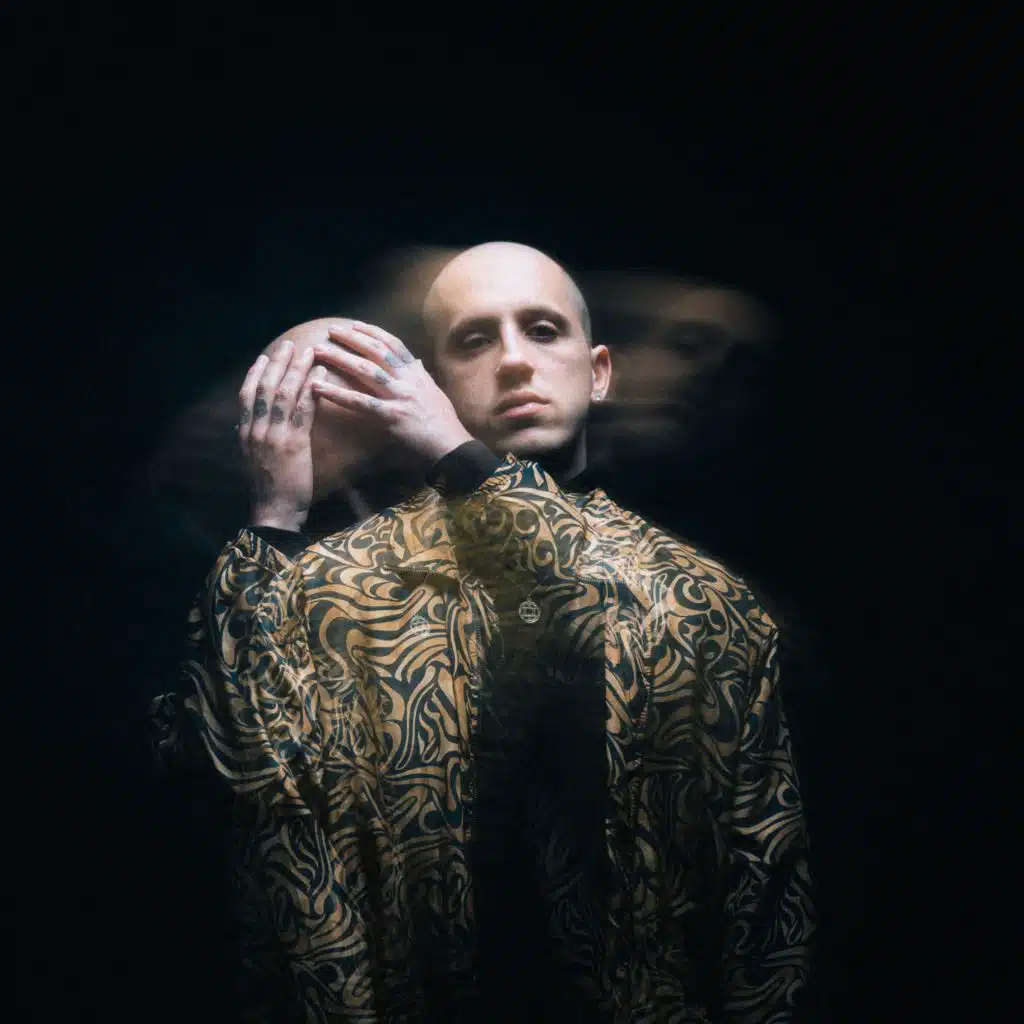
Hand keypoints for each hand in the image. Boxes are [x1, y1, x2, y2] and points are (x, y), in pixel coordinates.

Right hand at [237, 338, 322, 530]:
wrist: (275, 512)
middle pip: (264, 388)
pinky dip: (311, 388)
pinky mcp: (293, 443)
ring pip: (283, 393)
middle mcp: (256, 430)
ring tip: (308, 351)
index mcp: (245, 434)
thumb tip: (245, 425)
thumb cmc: (269, 489)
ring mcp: (273, 435)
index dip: (256, 374)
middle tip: (288, 345)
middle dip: (277, 364)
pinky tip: (320, 375)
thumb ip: (251, 440)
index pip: (246, 395)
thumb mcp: (254, 461)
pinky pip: (303, 409)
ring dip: (296, 369)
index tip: (265, 357)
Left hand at [311, 321, 472, 464]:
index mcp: (417, 374)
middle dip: (352, 339)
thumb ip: (423, 375)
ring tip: (319, 351)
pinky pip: (359, 402)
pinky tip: (318, 388)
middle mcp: (407, 380)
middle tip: (331, 330)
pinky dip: (337, 394)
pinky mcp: (390, 416)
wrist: (451, 444)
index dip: (373, 332)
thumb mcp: (435, 392)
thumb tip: (417, 361)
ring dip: (340, 358)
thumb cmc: (444, 421)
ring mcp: (399, 396)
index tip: (355, 325)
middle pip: (375, 352)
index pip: (393, 345)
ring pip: (366, 370)